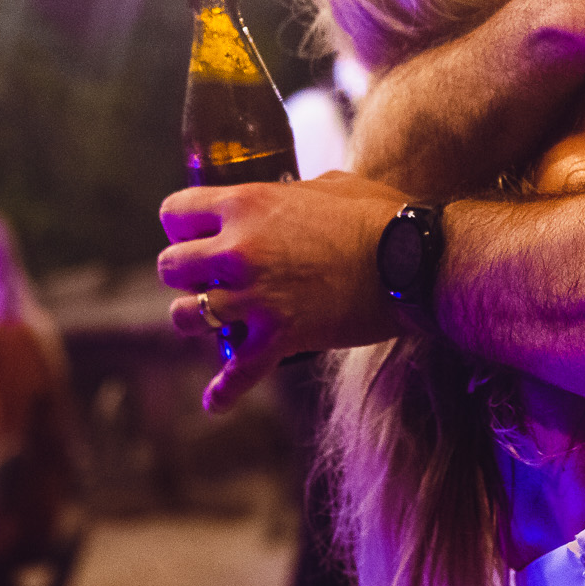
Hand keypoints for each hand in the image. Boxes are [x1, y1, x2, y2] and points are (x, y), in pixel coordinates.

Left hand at [158, 173, 407, 410]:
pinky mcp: (279, 337)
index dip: (182, 223)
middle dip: (186, 273)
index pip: (175, 211)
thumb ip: (291, 193)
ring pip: (183, 317)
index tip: (196, 233)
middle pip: (170, 266)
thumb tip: (285, 198)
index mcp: (247, 203)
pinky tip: (214, 400)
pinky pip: (236, 374)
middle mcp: (238, 250)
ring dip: (195, 319)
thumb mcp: (329, 184)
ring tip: (214, 321)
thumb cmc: (380, 215)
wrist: (414, 260)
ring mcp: (255, 297)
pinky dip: (224, 392)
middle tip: (208, 278)